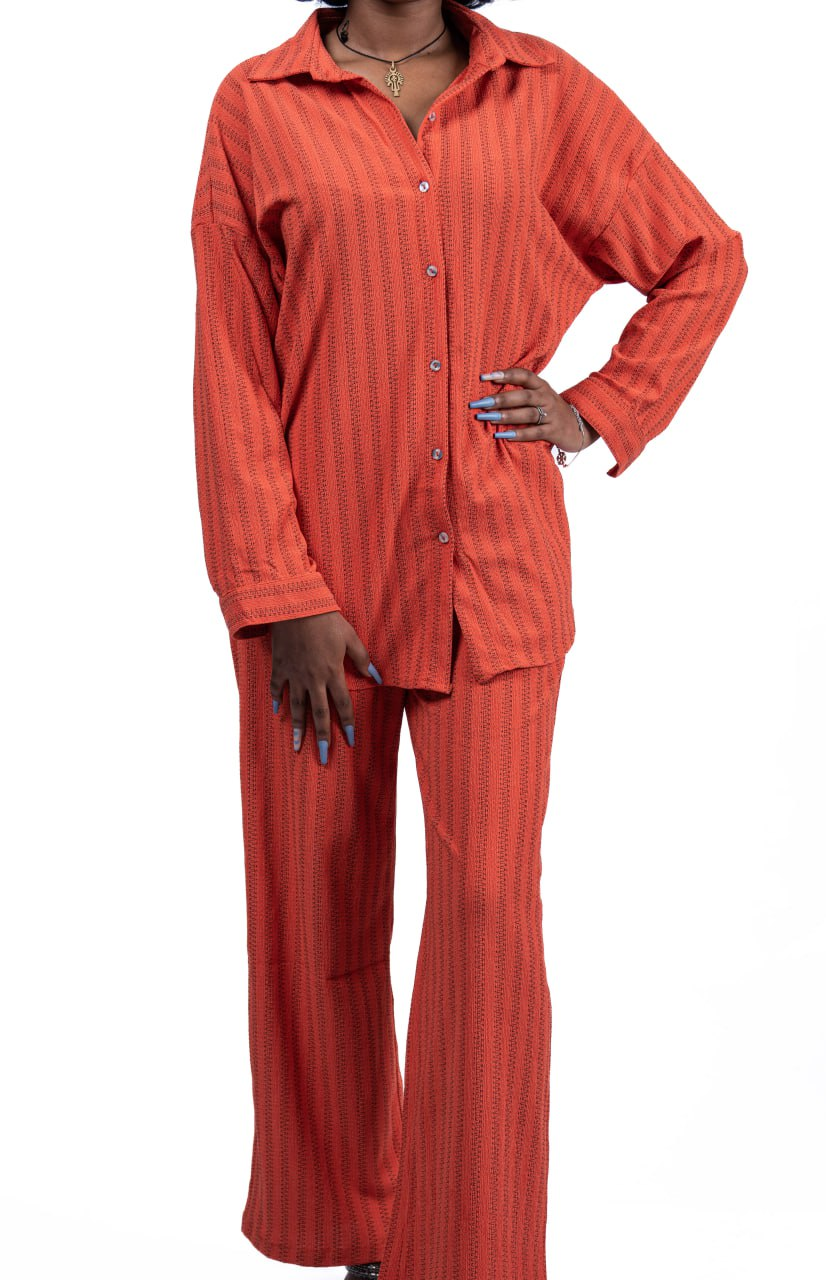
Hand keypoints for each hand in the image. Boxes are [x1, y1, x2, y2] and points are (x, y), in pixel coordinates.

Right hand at [269, 611, 381, 764]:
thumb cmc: (326, 619)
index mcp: (332, 673)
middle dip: (321, 738)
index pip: (343, 705)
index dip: (347, 724)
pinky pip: (277, 688)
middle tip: (322, 758)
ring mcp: (294, 675)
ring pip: (297, 707)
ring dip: (298, 729)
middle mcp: (313, 679)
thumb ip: (363, 659)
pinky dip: (277, 700)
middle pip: (318, 714)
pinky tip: (278, 713)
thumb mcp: (350, 637)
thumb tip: (377, 678)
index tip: (350, 742)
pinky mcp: (280, 666)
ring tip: (297, 747)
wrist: (294, 606)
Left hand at [469, 367, 596, 453]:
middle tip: (480, 403)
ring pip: (528, 414)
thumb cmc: (550, 410)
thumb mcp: (540, 396)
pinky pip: (535, 433)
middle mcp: (547, 398)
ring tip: (488, 419)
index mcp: (541, 386)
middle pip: (523, 396)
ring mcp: (552, 415)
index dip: (505, 374)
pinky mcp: (554, 431)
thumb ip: (520, 392)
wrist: (579, 426)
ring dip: (506, 416)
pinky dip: (519, 434)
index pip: (523, 375)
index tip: (484, 377)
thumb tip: (488, 393)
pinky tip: (503, 436)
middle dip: (500, 399)